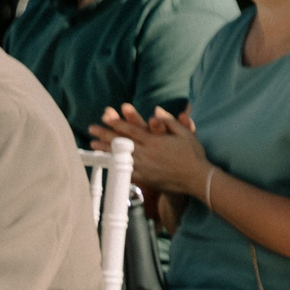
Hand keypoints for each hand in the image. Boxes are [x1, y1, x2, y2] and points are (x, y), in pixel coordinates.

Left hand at [92, 103, 208, 193]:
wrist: (198, 179)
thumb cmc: (194, 155)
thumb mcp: (186, 134)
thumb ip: (170, 121)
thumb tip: (156, 110)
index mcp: (155, 141)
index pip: (131, 130)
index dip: (117, 123)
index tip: (105, 118)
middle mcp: (147, 154)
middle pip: (121, 142)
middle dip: (104, 134)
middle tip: (92, 129)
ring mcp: (145, 167)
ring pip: (119, 156)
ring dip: (105, 150)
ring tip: (93, 145)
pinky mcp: (145, 178)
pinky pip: (126, 171)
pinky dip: (115, 166)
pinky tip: (107, 162)